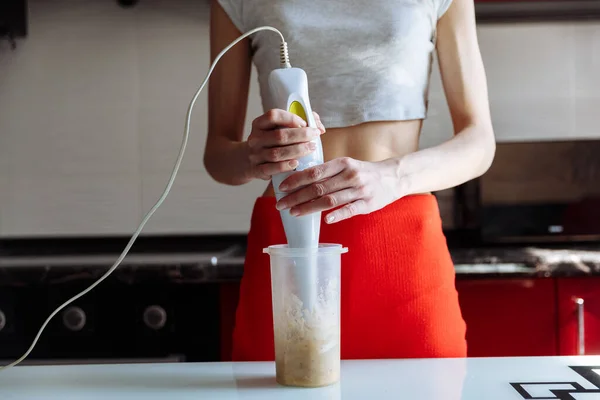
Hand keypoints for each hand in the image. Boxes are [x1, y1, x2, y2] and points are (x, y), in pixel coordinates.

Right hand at [246, 109, 325, 180]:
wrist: (248, 161)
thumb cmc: (272, 143)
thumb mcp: (279, 130)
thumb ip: (301, 124)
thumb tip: (320, 128)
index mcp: (259, 124)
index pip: (273, 116)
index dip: (291, 118)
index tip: (304, 123)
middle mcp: (255, 138)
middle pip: (279, 136)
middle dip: (301, 135)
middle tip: (314, 136)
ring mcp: (255, 155)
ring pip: (277, 153)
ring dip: (297, 151)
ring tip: (311, 148)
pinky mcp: (256, 169)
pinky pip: (271, 169)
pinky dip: (285, 166)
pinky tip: (296, 164)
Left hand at [275, 157, 400, 222]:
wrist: (393, 177)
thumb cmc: (363, 172)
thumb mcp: (346, 165)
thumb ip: (327, 172)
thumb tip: (299, 181)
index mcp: (342, 163)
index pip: (314, 172)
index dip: (296, 180)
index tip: (281, 187)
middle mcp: (350, 175)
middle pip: (318, 187)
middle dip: (296, 196)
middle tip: (280, 204)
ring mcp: (360, 190)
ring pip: (330, 200)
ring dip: (309, 207)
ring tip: (294, 212)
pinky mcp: (368, 204)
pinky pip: (350, 210)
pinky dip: (338, 214)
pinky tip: (325, 220)